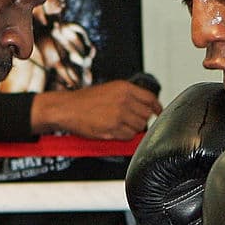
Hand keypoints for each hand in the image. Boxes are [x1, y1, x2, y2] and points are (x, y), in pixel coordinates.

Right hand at [31, 80, 161, 138]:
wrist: (66, 108)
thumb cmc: (85, 100)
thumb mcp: (110, 89)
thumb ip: (129, 96)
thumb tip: (145, 107)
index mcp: (124, 88)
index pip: (150, 98)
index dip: (157, 107)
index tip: (158, 112)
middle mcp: (124, 100)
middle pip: (146, 115)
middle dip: (141, 120)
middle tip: (129, 120)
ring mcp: (119, 115)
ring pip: (138, 127)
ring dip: (132, 129)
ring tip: (118, 124)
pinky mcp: (113, 128)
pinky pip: (128, 136)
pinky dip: (124, 136)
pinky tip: (114, 130)